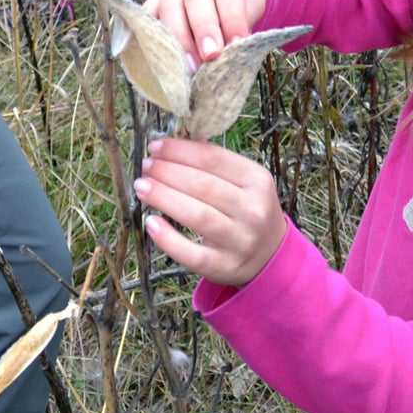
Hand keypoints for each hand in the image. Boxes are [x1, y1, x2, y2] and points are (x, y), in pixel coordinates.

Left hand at [135, 137, 287, 287]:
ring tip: (142, 187)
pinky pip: (192, 254)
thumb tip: (176, 145)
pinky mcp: (225, 267)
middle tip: (146, 166)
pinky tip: (151, 223)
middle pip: (203, 186)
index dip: (180, 151)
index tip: (156, 146)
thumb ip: (217, 162)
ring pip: (197, 216)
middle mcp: (252, 210)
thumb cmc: (248, 209)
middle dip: (167, 172)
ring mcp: (240, 241)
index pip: (213, 158)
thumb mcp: (246, 181)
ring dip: (164, 198)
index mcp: (257, 180)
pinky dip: (169, 239)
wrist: (271, 255)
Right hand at [144, 0, 265, 62]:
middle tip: (211, 56)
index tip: (236, 44)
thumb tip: (231, 49)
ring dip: (180, 38)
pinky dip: (154, 35)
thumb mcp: (254, 0)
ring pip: (170, 6)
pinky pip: (149, 14)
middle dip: (203, 29)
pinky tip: (165, 56)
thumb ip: (244, 19)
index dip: (231, 16)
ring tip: (192, 65)